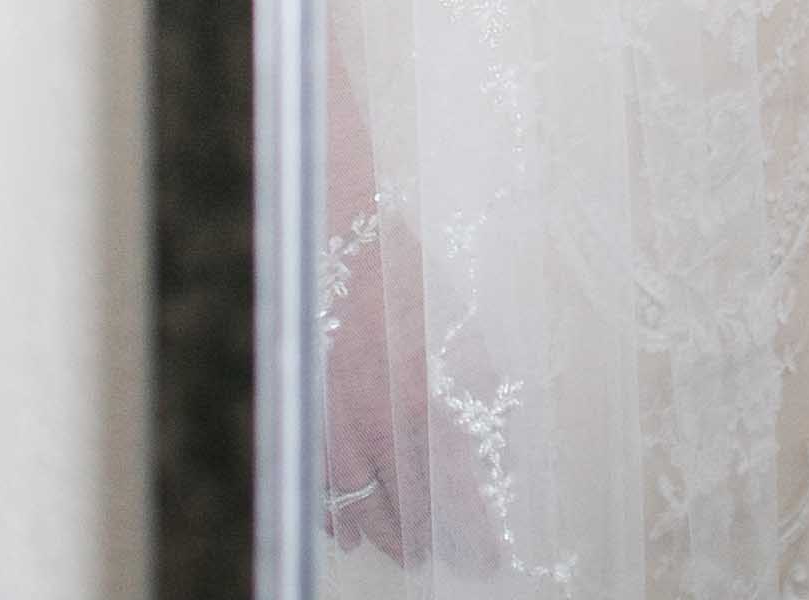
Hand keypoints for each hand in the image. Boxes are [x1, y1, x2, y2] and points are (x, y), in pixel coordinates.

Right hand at [322, 210, 506, 572]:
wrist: (340, 251)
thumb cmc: (405, 286)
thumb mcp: (459, 335)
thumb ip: (479, 393)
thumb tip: (498, 438)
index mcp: (421, 411)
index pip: (454, 499)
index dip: (473, 535)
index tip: (488, 558)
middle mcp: (377, 434)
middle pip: (406, 517)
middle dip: (428, 544)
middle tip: (443, 556)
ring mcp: (337, 433)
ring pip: (360, 513)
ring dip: (384, 537)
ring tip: (404, 550)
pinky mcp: (310, 423)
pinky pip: (322, 489)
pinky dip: (336, 516)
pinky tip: (347, 530)